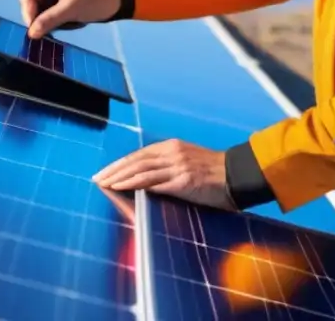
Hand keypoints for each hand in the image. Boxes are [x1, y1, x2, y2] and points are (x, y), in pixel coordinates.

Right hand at [18, 0, 120, 38]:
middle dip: (37, 17)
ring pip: (38, 10)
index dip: (29, 13)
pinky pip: (48, 13)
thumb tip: (31, 34)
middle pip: (31, 3)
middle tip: (45, 32)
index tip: (34, 30)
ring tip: (58, 28)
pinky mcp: (59, 0)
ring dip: (45, 20)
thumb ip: (49, 20)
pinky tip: (62, 25)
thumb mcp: (71, 8)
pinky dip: (52, 21)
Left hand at [92, 139, 236, 210]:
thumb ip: (168, 166)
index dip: (120, 164)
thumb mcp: (188, 161)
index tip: (104, 172)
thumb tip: (146, 179)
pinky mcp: (183, 180)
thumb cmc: (214, 173)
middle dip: (113, 170)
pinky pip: (153, 182)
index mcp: (172, 147)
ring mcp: (177, 166)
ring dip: (119, 178)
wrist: (237, 176)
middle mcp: (172, 153)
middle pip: (135, 160)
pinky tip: (122, 189)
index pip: (138, 155)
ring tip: (105, 184)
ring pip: (140, 170)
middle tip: (97, 179)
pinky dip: (134, 185)